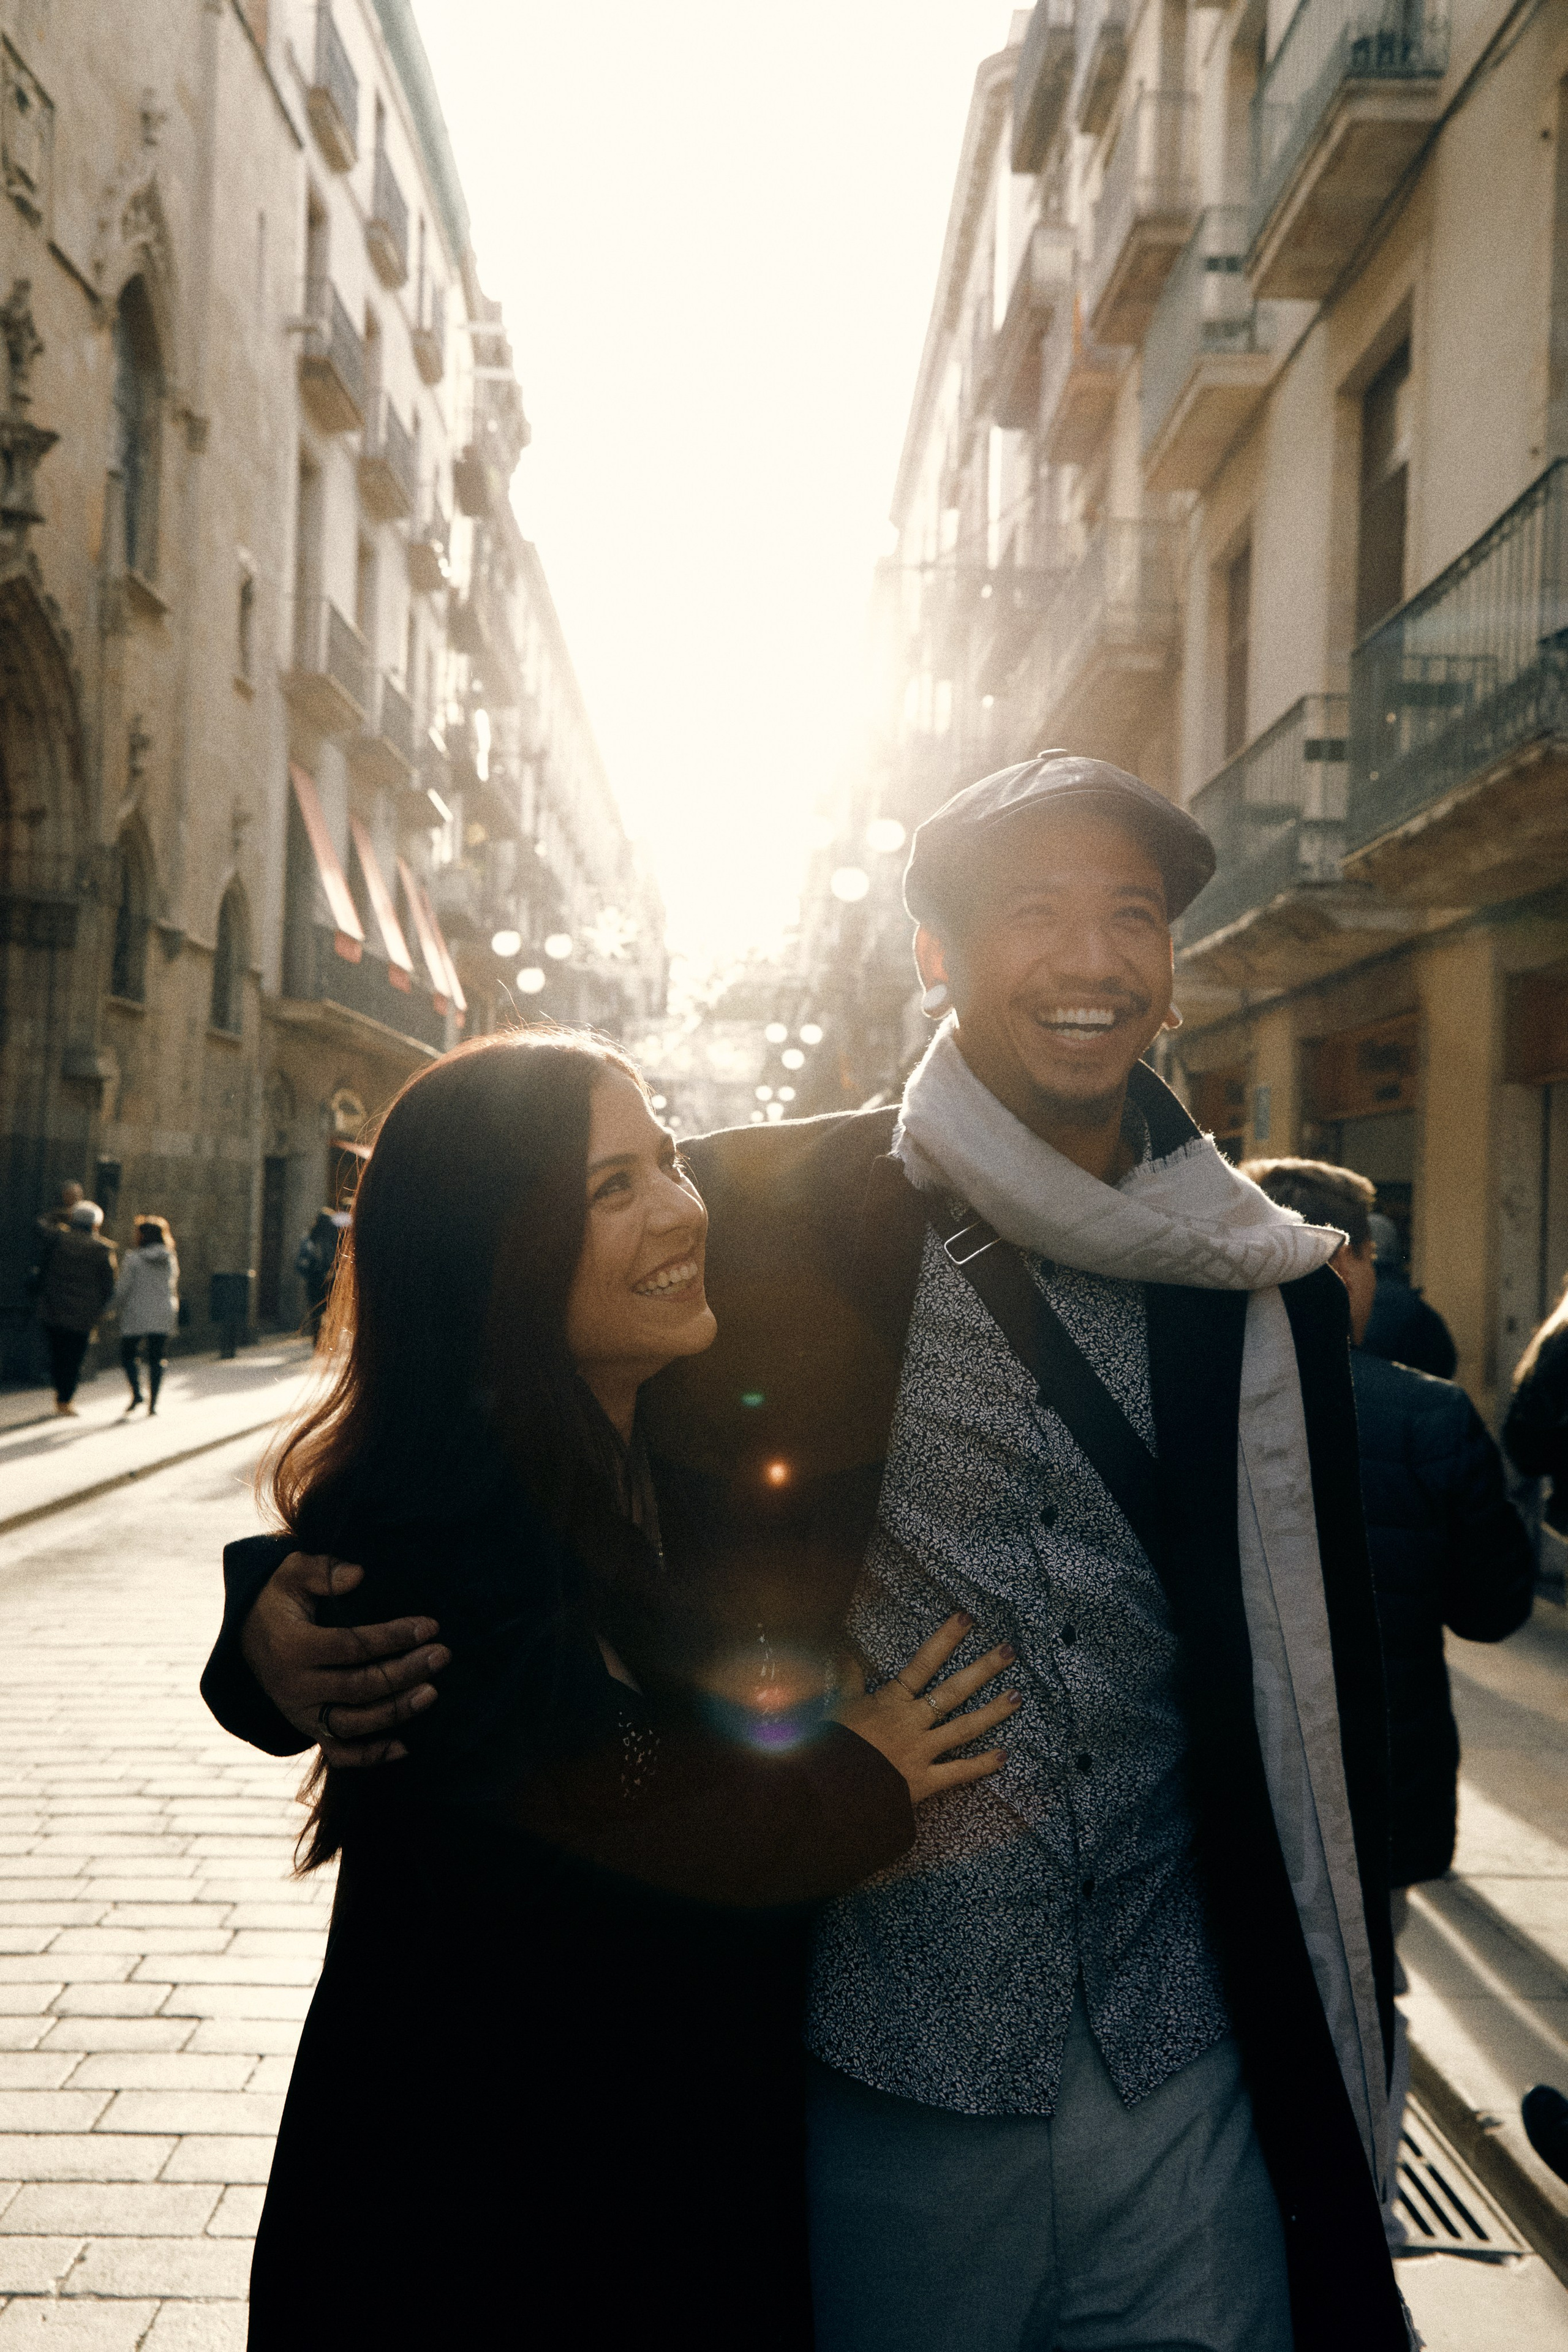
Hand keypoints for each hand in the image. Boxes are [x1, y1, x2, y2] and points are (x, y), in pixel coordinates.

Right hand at [239, 1552, 450, 1768]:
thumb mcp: (291, 1573)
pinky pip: (339, 1752)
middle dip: (404, 1672)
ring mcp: (301, 1713)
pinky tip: (405, 1747)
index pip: (350, 1646)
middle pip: (358, 1686)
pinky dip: (370, 1756)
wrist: (249, 1638)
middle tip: (441, 1655)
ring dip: (395, 1711)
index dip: (392, 1637)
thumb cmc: (280, 1599)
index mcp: (291, 1647)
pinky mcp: (308, 1730)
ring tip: (432, 1692)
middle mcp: (295, 1687)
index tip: (429, 1626)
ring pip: (352, 1723)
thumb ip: (322, 1571)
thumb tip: (357, 1574)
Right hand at [836, 1613, 1017, 1804]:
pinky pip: (958, 1772)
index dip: (945, 1639)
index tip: (966, 1618)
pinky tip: (1004, 1756)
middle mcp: (911, 1721)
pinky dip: (981, 1765)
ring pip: (963, 1728)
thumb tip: (843, 1649)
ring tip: (1017, 1696)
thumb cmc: (832, 1744)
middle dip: (983, 1669)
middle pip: (953, 1690)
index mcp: (891, 1701)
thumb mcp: (837, 1705)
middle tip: (1008, 1651)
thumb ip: (846, 1678)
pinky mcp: (924, 1781)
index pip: (923, 1663)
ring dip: (992, 1712)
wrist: (828, 1787)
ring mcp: (921, 1751)